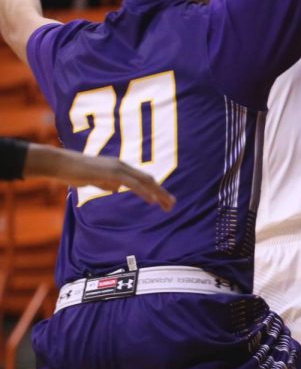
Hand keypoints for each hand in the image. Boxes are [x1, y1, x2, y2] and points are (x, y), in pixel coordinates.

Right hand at [54, 151, 175, 210]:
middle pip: (148, 179)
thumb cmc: (75, 172)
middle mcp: (122, 166)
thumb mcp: (96, 179)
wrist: (60, 164)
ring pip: (144, 181)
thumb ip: (108, 182)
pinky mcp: (111, 173)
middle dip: (162, 192)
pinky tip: (153, 201)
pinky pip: (132, 183)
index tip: (165, 201)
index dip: (156, 189)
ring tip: (168, 205)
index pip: (143, 179)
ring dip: (158, 193)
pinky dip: (144, 192)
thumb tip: (117, 188)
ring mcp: (117, 168)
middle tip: (173, 205)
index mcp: (120, 167)